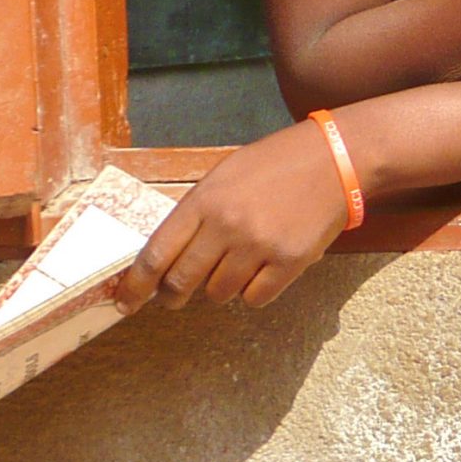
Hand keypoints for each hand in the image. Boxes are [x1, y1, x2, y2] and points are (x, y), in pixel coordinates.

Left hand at [116, 121, 349, 312]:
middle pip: (181, 281)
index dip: (135, 285)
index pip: (156, 255)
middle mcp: (227, 225)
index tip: (125, 302)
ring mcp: (259, 245)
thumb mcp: (225, 175)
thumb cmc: (276, 164)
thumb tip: (168, 256)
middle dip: (172, 296)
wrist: (336, 158)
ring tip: (234, 269)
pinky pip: (255, 298)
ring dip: (219, 289)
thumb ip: (196, 212)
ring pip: (218, 294)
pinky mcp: (290, 261)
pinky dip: (252, 291)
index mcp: (205, 200)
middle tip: (174, 298)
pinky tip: (262, 271)